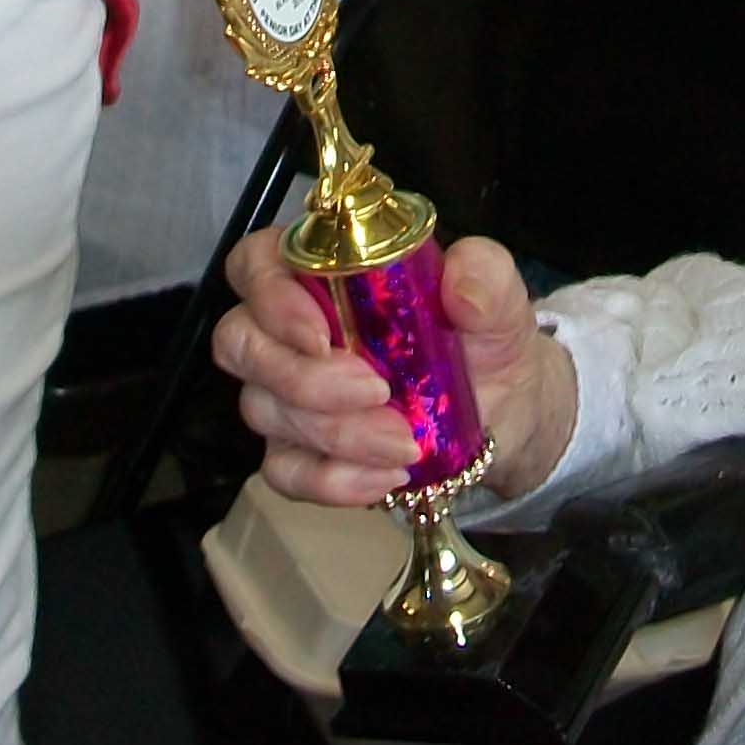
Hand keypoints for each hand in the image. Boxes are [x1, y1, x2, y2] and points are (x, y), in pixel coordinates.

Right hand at [214, 230, 575, 506]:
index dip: (270, 295)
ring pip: (265, 410)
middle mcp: (287, 328)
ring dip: (335, 433)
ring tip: (405, 442)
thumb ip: (485, 273)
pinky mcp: (297, 451)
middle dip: (304, 377)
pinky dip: (333, 480)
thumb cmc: (480, 339)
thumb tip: (460, 285)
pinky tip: (386, 478)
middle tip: (376, 392)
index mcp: (322, 270)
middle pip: (242, 343)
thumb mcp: (497, 299)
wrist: (502, 412)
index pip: (255, 264)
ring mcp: (283, 393)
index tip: (320, 331)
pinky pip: (284, 472)